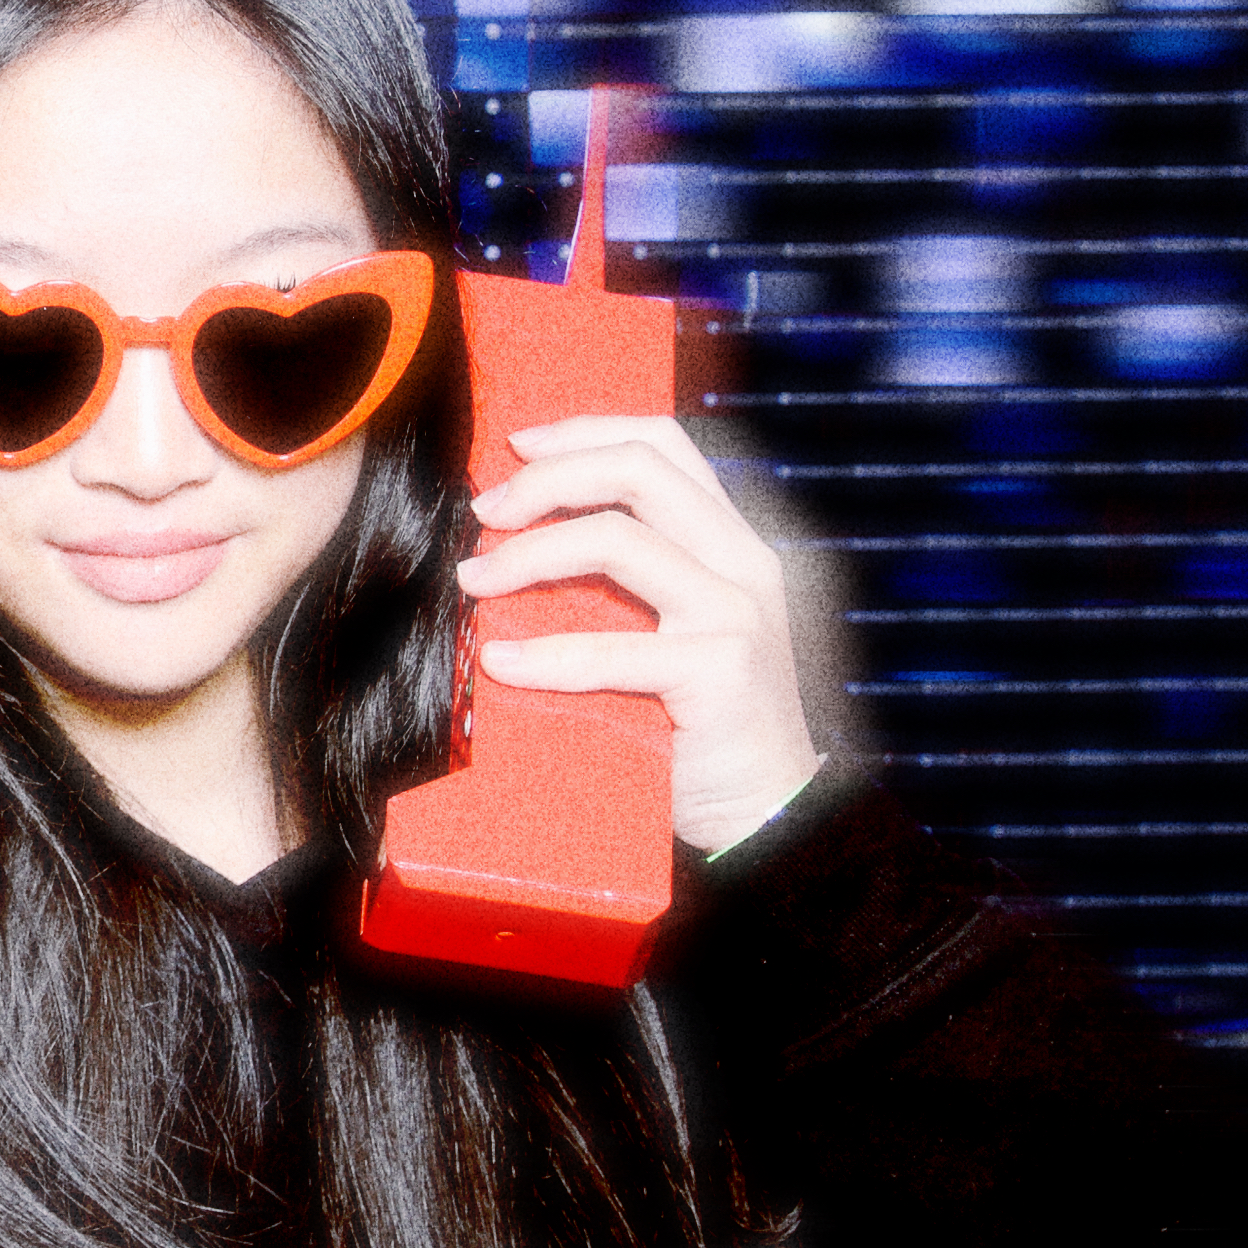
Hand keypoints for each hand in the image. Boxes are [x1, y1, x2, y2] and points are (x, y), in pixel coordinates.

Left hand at [457, 414, 820, 853]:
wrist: (772, 817)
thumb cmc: (699, 722)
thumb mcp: (671, 629)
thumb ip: (627, 577)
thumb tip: (520, 530)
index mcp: (733, 540)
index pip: (662, 442)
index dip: (583, 430)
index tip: (516, 446)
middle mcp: (745, 562)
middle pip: (638, 469)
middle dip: (546, 479)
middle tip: (484, 513)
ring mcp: (737, 614)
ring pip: (616, 539)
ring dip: (527, 554)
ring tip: (475, 580)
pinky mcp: (721, 672)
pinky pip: (609, 651)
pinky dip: (542, 655)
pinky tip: (501, 665)